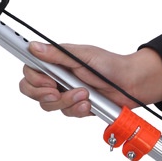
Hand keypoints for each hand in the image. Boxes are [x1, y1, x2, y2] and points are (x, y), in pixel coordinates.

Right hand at [19, 42, 161, 118]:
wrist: (132, 84)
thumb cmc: (110, 64)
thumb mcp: (82, 56)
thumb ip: (56, 54)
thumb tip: (33, 47)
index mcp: (55, 61)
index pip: (29, 70)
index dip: (33, 79)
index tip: (47, 81)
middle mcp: (56, 77)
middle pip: (32, 90)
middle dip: (44, 94)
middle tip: (57, 92)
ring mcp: (65, 92)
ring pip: (48, 105)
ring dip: (66, 101)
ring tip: (84, 94)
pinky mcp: (75, 106)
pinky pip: (66, 113)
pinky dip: (78, 109)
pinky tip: (89, 103)